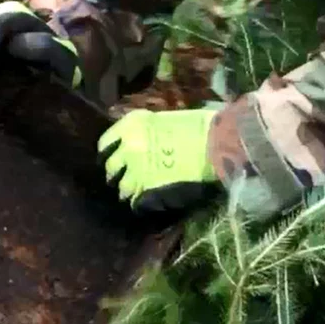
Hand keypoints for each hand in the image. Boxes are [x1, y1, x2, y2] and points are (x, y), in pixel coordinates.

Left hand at [99, 109, 219, 212]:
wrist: (218, 142)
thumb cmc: (201, 125)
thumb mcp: (166, 120)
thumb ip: (148, 131)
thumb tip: (144, 140)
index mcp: (131, 125)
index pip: (106, 143)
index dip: (110, 152)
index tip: (116, 157)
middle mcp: (127, 145)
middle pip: (110, 166)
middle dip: (117, 173)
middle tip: (126, 177)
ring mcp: (135, 169)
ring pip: (121, 186)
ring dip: (127, 190)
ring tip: (137, 193)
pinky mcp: (147, 189)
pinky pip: (135, 201)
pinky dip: (139, 203)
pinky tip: (146, 202)